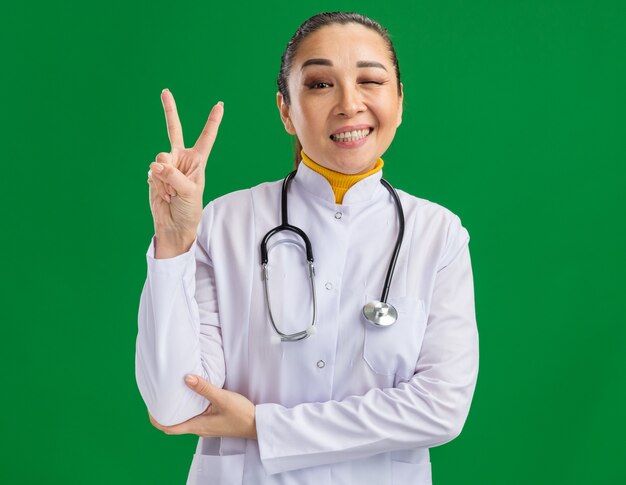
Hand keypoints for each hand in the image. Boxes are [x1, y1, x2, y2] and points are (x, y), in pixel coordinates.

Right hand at [147, 89, 223, 253]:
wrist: (174, 225)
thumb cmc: (189, 209)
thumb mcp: (189, 191)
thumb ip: (174, 175)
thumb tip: (155, 164)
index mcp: (198, 160)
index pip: (206, 137)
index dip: (213, 121)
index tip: (220, 104)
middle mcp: (182, 159)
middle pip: (174, 130)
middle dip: (169, 110)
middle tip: (165, 91)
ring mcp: (166, 165)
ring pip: (160, 157)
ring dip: (165, 176)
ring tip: (171, 191)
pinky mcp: (153, 173)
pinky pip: (152, 172)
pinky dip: (157, 184)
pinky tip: (163, 194)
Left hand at [149, 374, 256, 439]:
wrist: (258, 424)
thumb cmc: (242, 415)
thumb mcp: (222, 398)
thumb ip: (204, 388)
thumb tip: (186, 378)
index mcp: (197, 426)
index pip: (168, 428)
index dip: (156, 419)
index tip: (150, 406)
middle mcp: (199, 428)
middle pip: (174, 423)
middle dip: (164, 412)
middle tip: (159, 396)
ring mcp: (207, 425)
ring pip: (185, 419)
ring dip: (177, 408)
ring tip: (174, 392)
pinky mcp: (214, 421)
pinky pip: (196, 415)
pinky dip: (189, 406)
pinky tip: (194, 394)